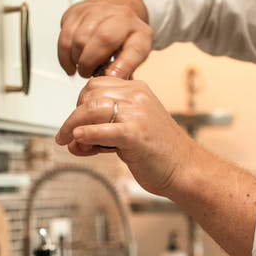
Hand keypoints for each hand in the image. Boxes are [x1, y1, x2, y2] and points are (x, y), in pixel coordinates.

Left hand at [55, 77, 197, 197]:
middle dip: (73, 116)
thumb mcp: (129, 133)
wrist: (186, 170)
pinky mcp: (135, 134)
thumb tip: (72, 139)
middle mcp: (137, 97)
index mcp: (137, 90)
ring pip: (91, 110)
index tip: (76, 122)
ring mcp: (137, 114)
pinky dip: (85, 135)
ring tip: (70, 143)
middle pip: (90, 95)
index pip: (96, 85)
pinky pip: (102, 129)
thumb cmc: (161, 154)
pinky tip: (79, 143)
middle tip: (69, 137)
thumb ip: (103, 131)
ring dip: (72, 127)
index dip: (80, 103)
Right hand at [58, 0, 151, 77]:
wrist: (113, 19)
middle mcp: (121, 16)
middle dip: (90, 63)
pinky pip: (65, 36)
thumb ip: (124, 71)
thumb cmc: (123, 43)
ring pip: (79, 38)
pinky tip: (70, 63)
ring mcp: (98, 11)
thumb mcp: (132, 60)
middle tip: (88, 73)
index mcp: (140, 33)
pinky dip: (64, 56)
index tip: (111, 77)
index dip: (123, 66)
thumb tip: (110, 80)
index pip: (134, 49)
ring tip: (82, 67)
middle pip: (102, 39)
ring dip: (76, 60)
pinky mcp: (78, 11)